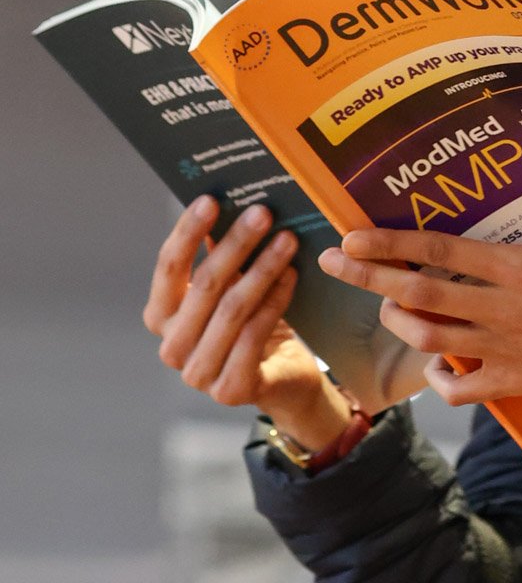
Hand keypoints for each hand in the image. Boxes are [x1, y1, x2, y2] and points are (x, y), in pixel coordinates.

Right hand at [144, 197, 350, 448]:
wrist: (284, 379)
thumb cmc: (255, 324)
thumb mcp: (233, 286)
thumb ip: (219, 253)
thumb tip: (225, 199)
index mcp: (161, 317)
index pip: (167, 267)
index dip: (187, 232)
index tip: (212, 199)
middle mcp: (172, 347)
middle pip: (204, 284)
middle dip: (236, 244)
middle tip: (264, 212)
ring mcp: (198, 373)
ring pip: (232, 308)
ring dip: (263, 268)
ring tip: (288, 239)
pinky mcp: (230, 389)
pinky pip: (255, 333)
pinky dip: (276, 300)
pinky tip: (293, 275)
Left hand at [317, 148, 521, 405]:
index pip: (442, 254)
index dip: (391, 244)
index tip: (351, 237)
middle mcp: (503, 311)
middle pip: (417, 297)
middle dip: (368, 279)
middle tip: (331, 264)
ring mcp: (505, 352)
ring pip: (428, 340)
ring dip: (397, 322)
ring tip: (383, 304)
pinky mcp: (515, 382)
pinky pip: (460, 390)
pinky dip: (439, 380)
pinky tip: (435, 365)